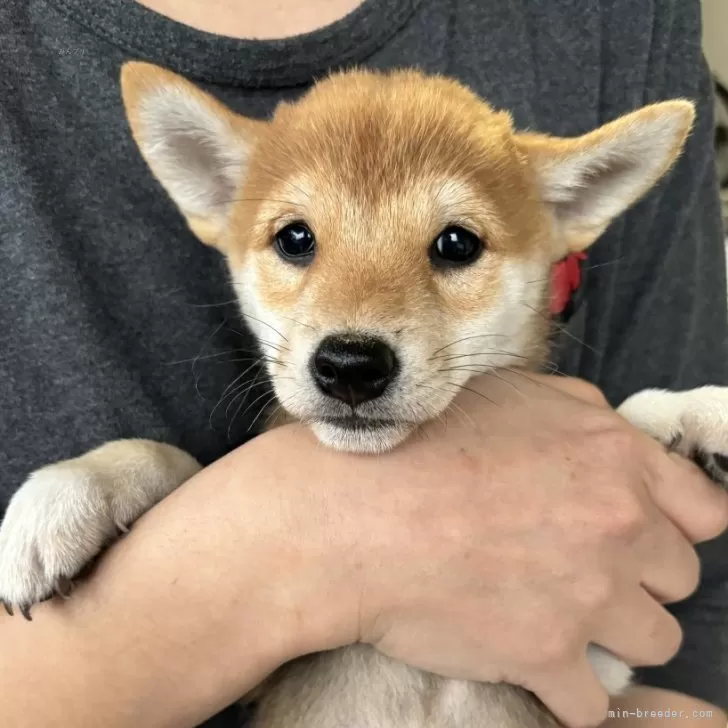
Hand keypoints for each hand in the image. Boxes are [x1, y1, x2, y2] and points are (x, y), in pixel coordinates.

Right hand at [291, 373, 727, 727]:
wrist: (354, 514)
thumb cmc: (418, 447)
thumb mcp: (506, 396)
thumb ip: (577, 412)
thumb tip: (607, 435)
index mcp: (613, 457)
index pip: (703, 510)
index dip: (674, 524)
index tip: (643, 537)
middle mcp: (617, 524)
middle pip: (676, 576)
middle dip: (634, 576)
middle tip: (577, 570)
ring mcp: (589, 594)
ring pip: (652, 639)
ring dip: (610, 633)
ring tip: (556, 617)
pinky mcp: (549, 656)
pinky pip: (592, 698)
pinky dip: (567, 689)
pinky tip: (533, 665)